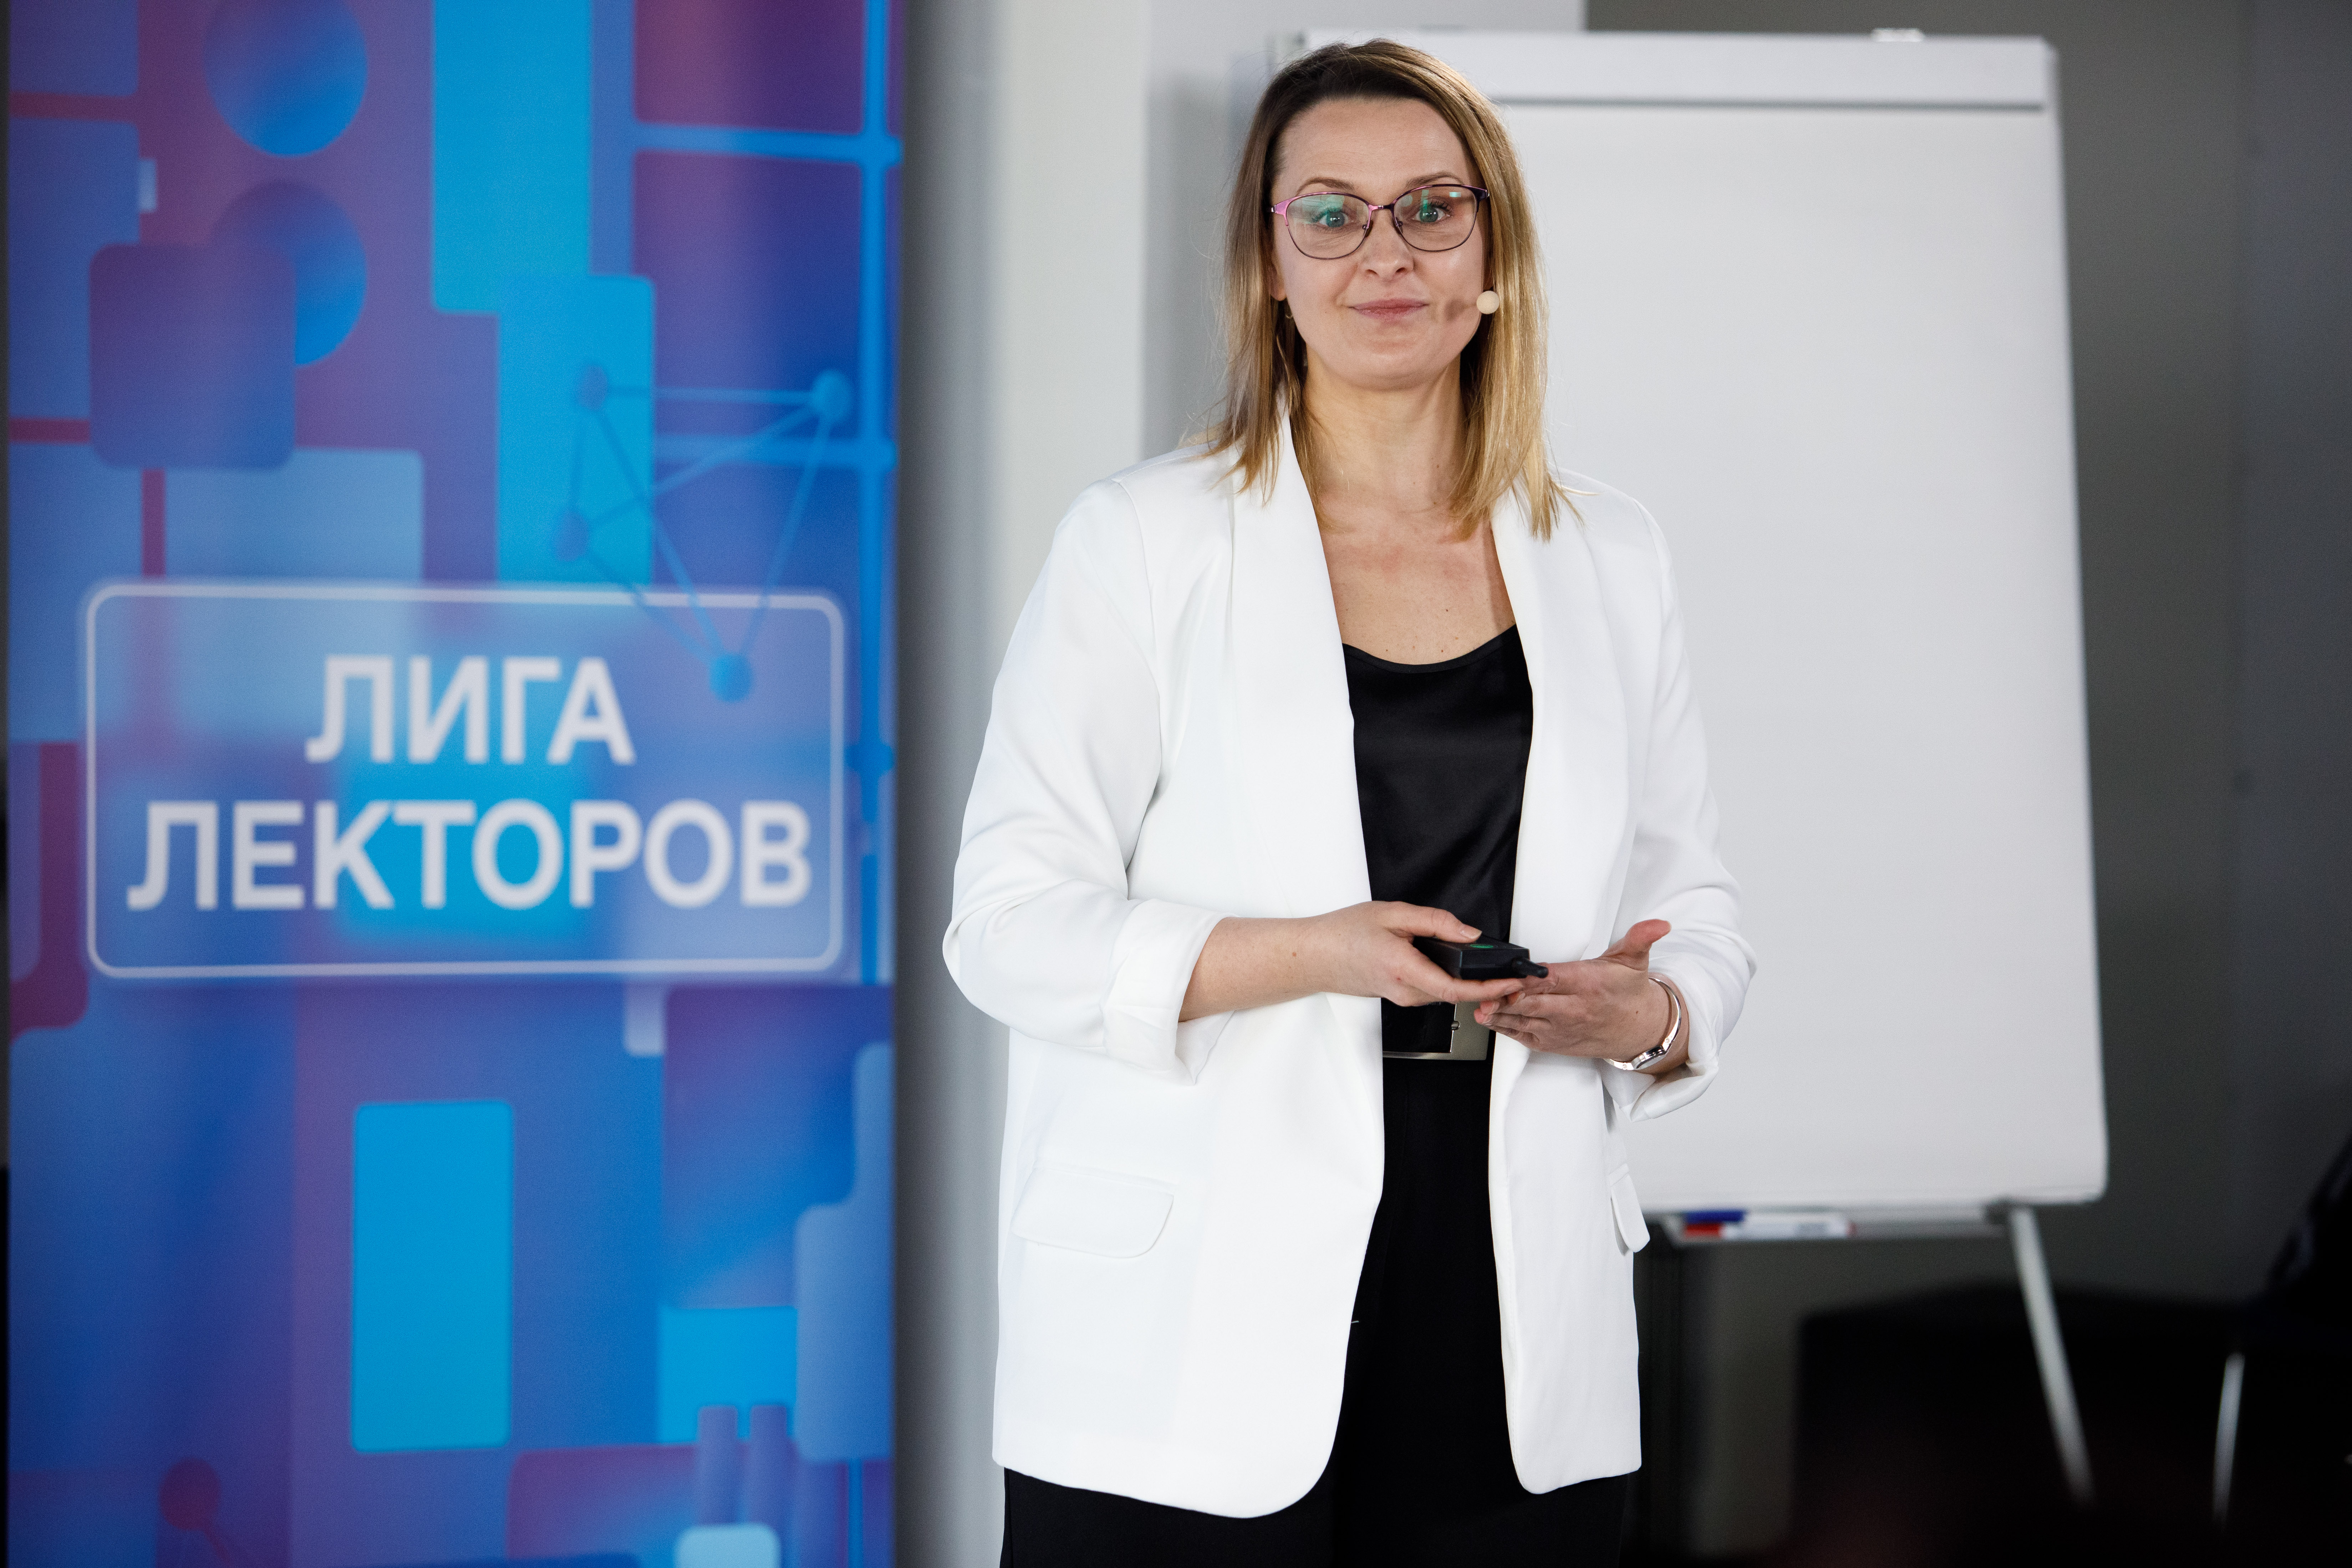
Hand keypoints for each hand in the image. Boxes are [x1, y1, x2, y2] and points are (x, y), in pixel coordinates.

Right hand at [1305, 902, 1531, 1009]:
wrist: (1315, 956)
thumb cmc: (1344, 934)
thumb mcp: (1392, 913)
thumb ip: (1435, 921)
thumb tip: (1469, 934)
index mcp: (1404, 969)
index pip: (1457, 989)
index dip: (1490, 988)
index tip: (1513, 981)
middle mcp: (1406, 991)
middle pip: (1458, 993)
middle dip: (1489, 984)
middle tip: (1514, 970)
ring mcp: (1403, 998)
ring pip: (1446, 991)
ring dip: (1470, 981)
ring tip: (1490, 964)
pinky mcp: (1401, 996)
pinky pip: (1434, 989)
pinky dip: (1451, 979)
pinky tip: (1454, 962)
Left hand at [1476, 919, 1683, 1067]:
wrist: (1640, 1031)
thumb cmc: (1629, 993)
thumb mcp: (1635, 959)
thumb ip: (1640, 937)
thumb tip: (1658, 924)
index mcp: (1587, 985)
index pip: (1552, 980)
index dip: (1528, 978)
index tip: (1510, 973)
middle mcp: (1572, 1010)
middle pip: (1532, 1003)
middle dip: (1507, 997)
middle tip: (1484, 989)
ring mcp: (1561, 1029)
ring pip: (1523, 1021)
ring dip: (1499, 1014)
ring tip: (1480, 1005)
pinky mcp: (1553, 1043)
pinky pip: (1524, 1036)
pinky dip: (1505, 1028)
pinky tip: (1489, 1018)